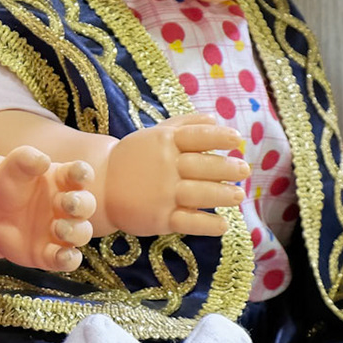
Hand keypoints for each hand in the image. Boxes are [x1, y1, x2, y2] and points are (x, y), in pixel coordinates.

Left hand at [0, 147, 95, 271]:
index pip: (81, 174)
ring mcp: (64, 231)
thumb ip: (26, 159)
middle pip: (86, 205)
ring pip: (81, 233)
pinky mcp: (52, 254)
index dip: (83, 174)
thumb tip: (42, 160)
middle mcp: (70, 206)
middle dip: (80, 204)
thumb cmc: (10, 185)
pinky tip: (63, 256)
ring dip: (75, 231)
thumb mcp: (13, 168)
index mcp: (65, 180)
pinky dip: (68, 260)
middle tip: (67, 202)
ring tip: (58, 227)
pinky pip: (68, 260)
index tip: (79, 173)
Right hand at [103, 114, 249, 236]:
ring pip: (197, 194)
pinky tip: (223, 224)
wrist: (98, 186)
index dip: (217, 137)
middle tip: (244, 170)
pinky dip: (206, 225)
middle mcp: (164, 167)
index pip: (195, 136)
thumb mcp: (154, 135)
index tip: (236, 139)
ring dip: (221, 195)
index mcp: (164, 142)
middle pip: (200, 166)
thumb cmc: (133, 159)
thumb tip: (215, 118)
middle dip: (225, 168)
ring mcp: (161, 193)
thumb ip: (185, 125)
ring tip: (238, 196)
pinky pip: (187, 222)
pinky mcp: (158, 218)